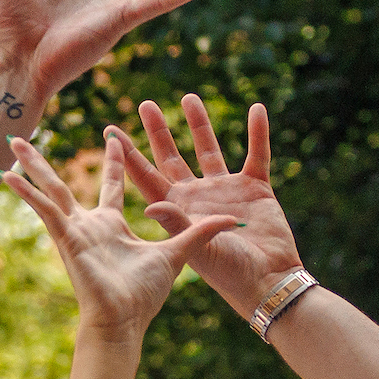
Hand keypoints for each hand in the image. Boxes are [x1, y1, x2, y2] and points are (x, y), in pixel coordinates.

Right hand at [2, 134, 235, 339]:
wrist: (124, 323)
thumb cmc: (144, 296)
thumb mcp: (177, 253)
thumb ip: (199, 231)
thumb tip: (231, 219)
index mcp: (112, 226)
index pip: (111, 185)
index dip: (113, 162)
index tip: (113, 138)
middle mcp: (89, 225)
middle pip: (67, 183)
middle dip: (52, 160)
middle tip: (37, 134)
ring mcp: (75, 230)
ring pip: (50, 189)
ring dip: (31, 165)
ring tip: (12, 140)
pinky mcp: (67, 238)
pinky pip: (44, 209)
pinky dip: (26, 192)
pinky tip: (5, 175)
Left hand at [114, 96, 301, 317]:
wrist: (268, 281)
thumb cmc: (230, 273)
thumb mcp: (198, 249)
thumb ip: (176, 223)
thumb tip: (148, 204)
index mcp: (177, 210)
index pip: (146, 177)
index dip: (128, 155)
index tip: (110, 131)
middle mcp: (197, 196)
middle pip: (171, 157)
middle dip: (158, 132)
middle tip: (145, 105)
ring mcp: (225, 191)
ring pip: (208, 149)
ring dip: (199, 124)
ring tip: (188, 97)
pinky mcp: (255, 188)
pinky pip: (256, 154)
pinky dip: (258, 133)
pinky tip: (256, 109)